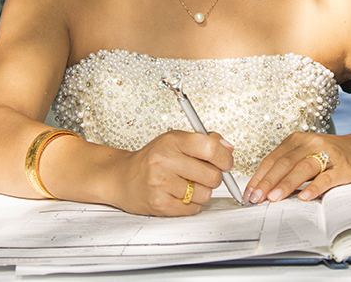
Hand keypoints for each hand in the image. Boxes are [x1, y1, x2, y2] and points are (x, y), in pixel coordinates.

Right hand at [107, 130, 234, 215]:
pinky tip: (179, 195)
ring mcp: (161, 184)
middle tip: (204, 175)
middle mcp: (164, 161)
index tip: (226, 162)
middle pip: (211, 175)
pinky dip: (191, 204)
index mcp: (172, 141)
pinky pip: (192, 209)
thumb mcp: (175, 140)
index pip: (209, 147)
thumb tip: (229, 148)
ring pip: (204, 194)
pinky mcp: (159, 204)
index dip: (224, 157)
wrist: (121, 178)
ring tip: (187, 185)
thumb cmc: (152, 159)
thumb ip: (204, 141)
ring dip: (201, 192)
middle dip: (214, 177)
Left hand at [245, 133, 350, 204]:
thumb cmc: (329, 156)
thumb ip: (288, 168)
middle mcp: (311, 143)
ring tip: (274, 198)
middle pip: (284, 163)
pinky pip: (326, 178)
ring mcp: (328, 154)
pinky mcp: (343, 167)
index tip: (249, 193)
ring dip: (286, 184)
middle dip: (268, 182)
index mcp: (298, 140)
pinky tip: (304, 196)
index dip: (259, 176)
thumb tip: (263, 190)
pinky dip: (314, 187)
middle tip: (256, 198)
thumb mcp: (306, 155)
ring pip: (303, 168)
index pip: (273, 158)